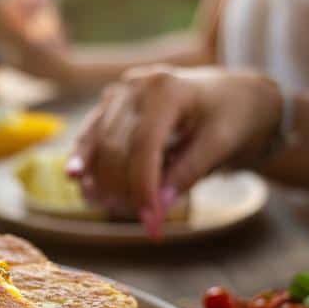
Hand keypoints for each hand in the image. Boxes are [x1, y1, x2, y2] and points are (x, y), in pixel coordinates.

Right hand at [67, 65, 281, 236]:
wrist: (232, 95)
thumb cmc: (232, 116)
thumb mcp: (221, 144)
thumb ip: (188, 172)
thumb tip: (157, 207)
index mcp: (167, 89)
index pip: (144, 146)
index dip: (143, 187)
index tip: (152, 221)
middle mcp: (136, 86)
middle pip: (116, 147)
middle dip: (124, 189)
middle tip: (145, 221)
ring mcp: (119, 94)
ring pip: (98, 144)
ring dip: (103, 180)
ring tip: (118, 209)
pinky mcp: (110, 106)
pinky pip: (90, 136)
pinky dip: (84, 160)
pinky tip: (76, 179)